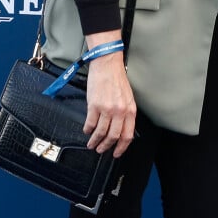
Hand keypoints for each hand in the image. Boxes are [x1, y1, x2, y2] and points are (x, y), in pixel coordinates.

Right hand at [84, 32, 136, 157]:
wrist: (107, 64)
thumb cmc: (117, 78)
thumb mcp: (128, 97)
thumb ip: (126, 113)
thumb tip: (121, 129)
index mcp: (130, 110)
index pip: (127, 135)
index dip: (121, 147)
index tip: (116, 153)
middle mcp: (120, 111)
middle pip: (113, 137)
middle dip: (106, 147)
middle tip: (101, 150)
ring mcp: (107, 109)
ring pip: (101, 133)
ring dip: (95, 141)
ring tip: (91, 144)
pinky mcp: (94, 106)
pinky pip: (90, 123)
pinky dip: (88, 129)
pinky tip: (87, 130)